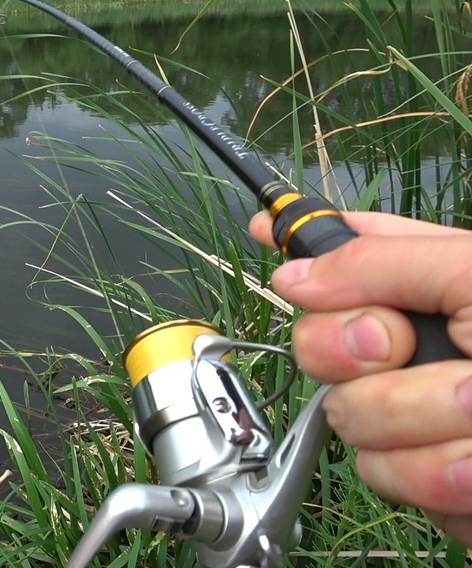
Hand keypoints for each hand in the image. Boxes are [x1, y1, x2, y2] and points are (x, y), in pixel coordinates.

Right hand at [249, 210, 471, 540]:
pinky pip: (389, 480)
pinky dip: (446, 480)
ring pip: (350, 422)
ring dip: (424, 424)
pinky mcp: (431, 481)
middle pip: (318, 341)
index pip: (345, 247)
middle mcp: (419, 346)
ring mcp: (421, 416)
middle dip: (359, 352)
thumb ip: (383, 262)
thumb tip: (293, 274)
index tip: (265, 230)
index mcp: (435, 280)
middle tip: (403, 347)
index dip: (298, 237)